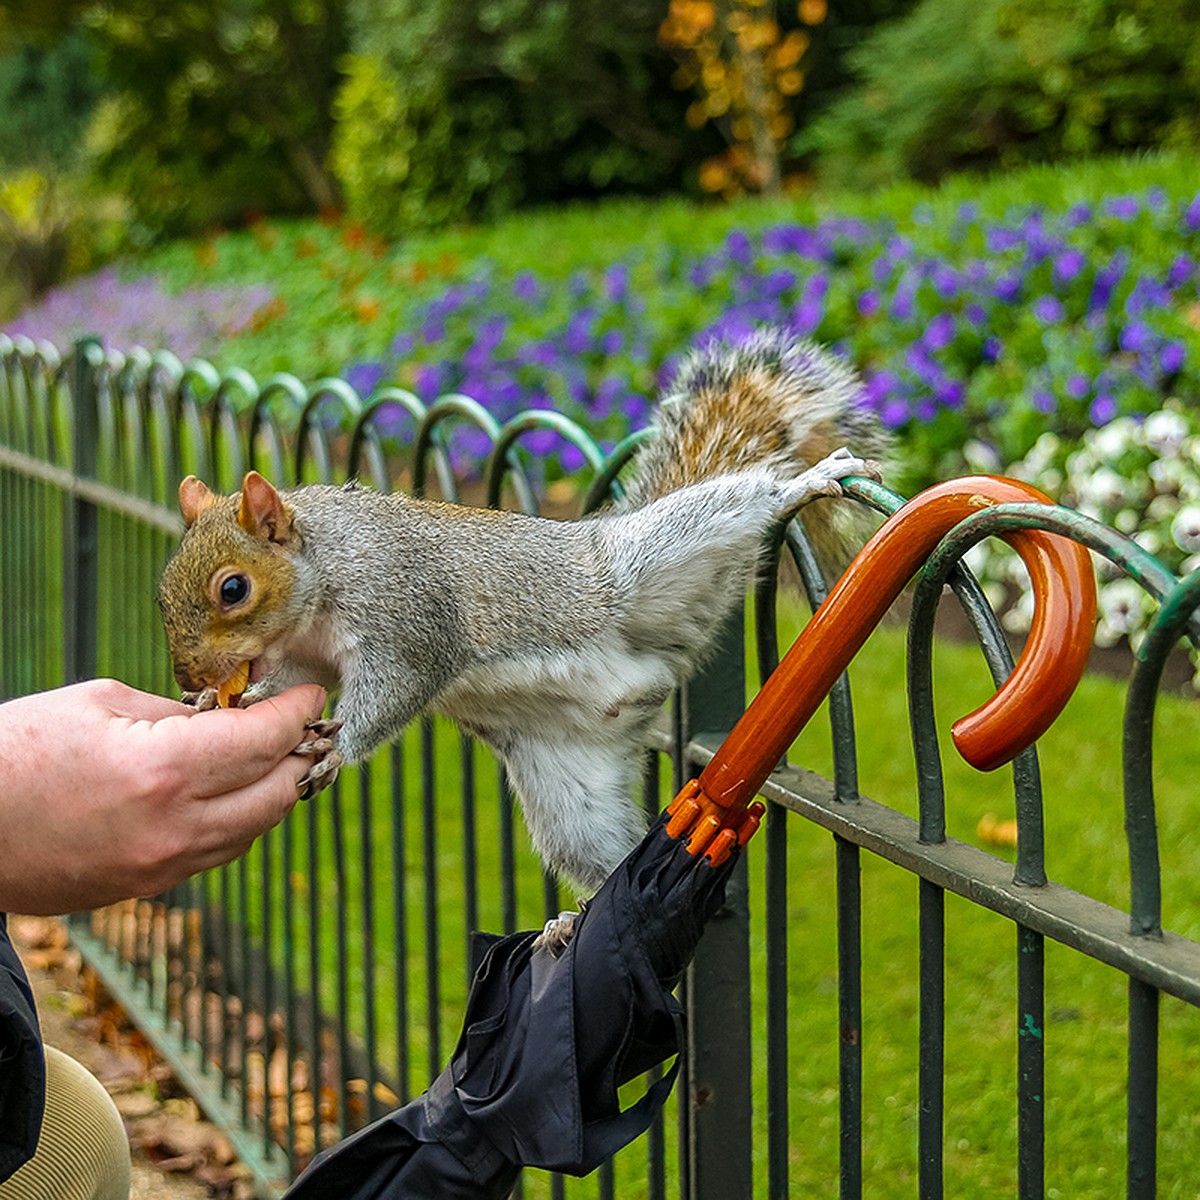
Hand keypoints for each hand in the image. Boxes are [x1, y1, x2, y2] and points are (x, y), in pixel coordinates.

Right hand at [0, 678, 326, 913]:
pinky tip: (230, 792)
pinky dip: (240, 821)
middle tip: (302, 724)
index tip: (311, 695)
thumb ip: (178, 713)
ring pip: (255, 829)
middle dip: (299, 753)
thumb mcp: (101, 704)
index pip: (267, 741)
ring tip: (272, 756)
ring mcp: (162, 866)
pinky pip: (219, 852)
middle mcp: (176, 827)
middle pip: (279, 793)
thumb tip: (231, 713)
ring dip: (274, 790)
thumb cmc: (17, 752)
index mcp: (166, 770)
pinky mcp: (146, 888)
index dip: (298, 713)